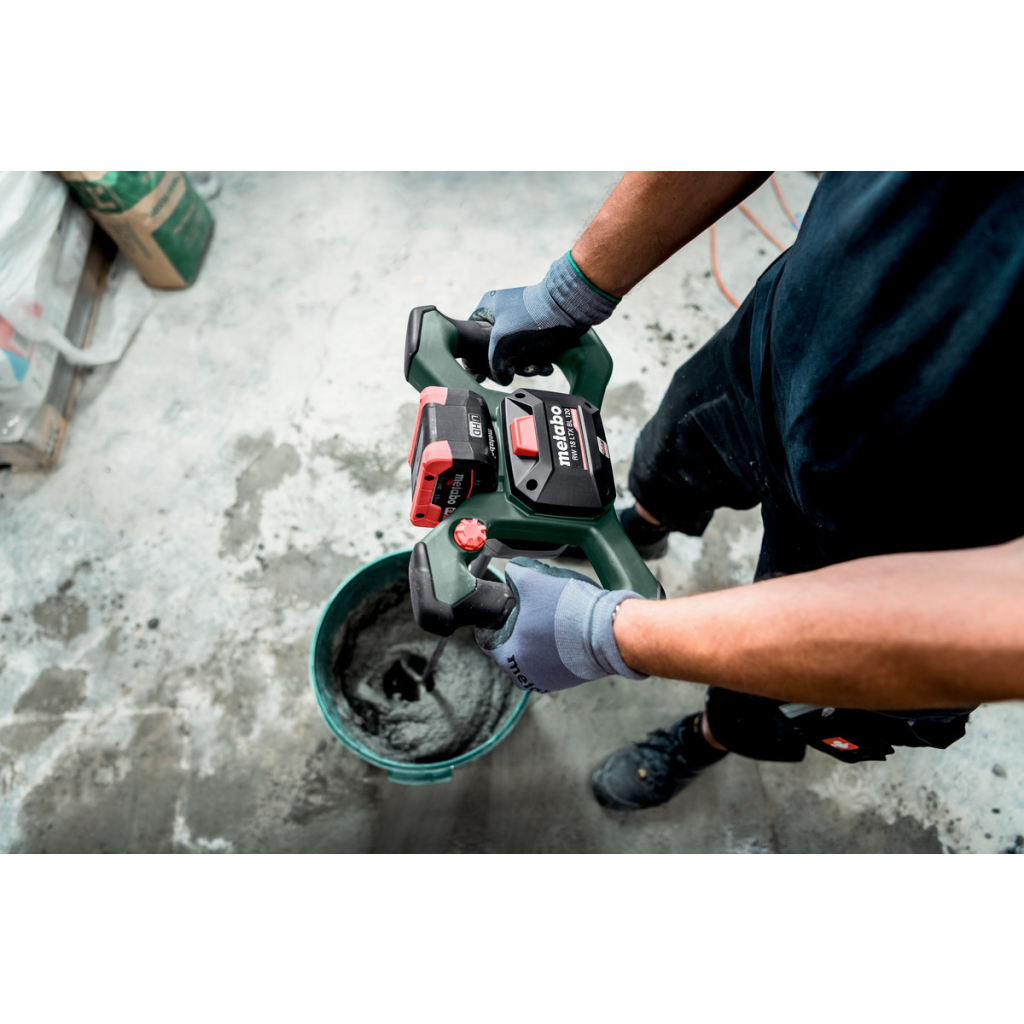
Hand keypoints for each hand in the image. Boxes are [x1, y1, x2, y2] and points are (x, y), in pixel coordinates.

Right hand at [469, 252, 618, 385]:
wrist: (571, 307)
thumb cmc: (532, 319)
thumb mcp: (502, 343)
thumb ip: (494, 365)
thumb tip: (502, 379)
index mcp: (488, 307)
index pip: (472, 335)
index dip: (475, 356)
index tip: (480, 372)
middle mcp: (503, 313)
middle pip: (496, 349)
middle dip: (509, 365)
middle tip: (516, 369)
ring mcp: (521, 321)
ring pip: (516, 353)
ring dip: (527, 366)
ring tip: (538, 366)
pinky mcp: (538, 329)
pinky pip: (532, 351)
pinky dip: (539, 360)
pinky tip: (546, 365)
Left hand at [475, 557, 646, 692]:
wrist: (608, 631)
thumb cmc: (568, 611)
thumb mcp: (533, 579)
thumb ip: (515, 574)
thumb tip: (513, 572)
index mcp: (508, 655)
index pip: (489, 638)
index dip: (497, 619)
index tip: (507, 609)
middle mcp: (524, 675)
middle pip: (512, 646)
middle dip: (519, 629)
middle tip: (533, 610)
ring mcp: (546, 681)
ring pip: (532, 655)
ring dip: (538, 639)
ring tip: (553, 620)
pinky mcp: (567, 681)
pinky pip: (552, 662)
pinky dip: (555, 648)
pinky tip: (566, 632)